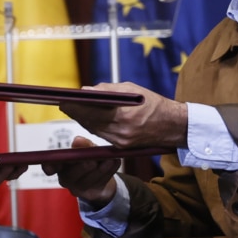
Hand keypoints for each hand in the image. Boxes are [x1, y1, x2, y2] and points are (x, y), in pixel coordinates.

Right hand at [41, 136, 118, 207]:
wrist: (102, 176)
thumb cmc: (89, 158)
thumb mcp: (87, 149)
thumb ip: (83, 145)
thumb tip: (78, 141)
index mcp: (60, 166)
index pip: (50, 167)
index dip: (49, 167)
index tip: (50, 167)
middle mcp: (66, 179)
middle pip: (71, 175)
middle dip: (82, 167)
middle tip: (92, 160)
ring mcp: (78, 189)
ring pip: (88, 181)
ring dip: (100, 169)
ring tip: (109, 159)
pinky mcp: (92, 194)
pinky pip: (101, 183)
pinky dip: (109, 172)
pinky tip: (115, 162)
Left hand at [60, 82, 187, 147]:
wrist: (174, 126)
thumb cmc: (154, 103)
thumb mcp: (131, 90)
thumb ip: (107, 91)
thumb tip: (86, 90)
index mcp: (123, 115)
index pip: (91, 111)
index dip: (75, 106)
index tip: (63, 100)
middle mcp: (120, 131)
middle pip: (89, 122)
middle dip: (76, 112)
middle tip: (65, 104)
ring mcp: (121, 141)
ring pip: (94, 130)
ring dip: (83, 119)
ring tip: (74, 110)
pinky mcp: (122, 147)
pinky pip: (102, 135)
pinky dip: (94, 126)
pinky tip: (89, 118)